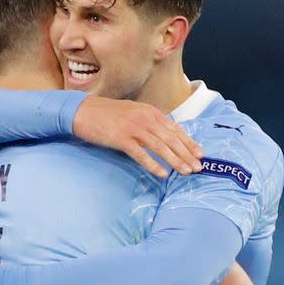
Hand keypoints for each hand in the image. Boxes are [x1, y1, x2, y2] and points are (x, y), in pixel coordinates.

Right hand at [72, 95, 202, 177]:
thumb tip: (164, 135)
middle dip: (187, 153)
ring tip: (186, 172)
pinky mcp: (121, 139)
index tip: (200, 153)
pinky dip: (153, 164)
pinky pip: (141, 154)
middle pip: (171, 138)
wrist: (83, 110)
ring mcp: (133, 128)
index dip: (189, 142)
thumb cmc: (107, 114)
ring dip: (175, 160)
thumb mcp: (132, 112)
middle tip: (199, 167)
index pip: (175, 128)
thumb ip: (149, 121)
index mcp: (150, 111)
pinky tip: (162, 174)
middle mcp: (145, 118)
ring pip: (160, 146)